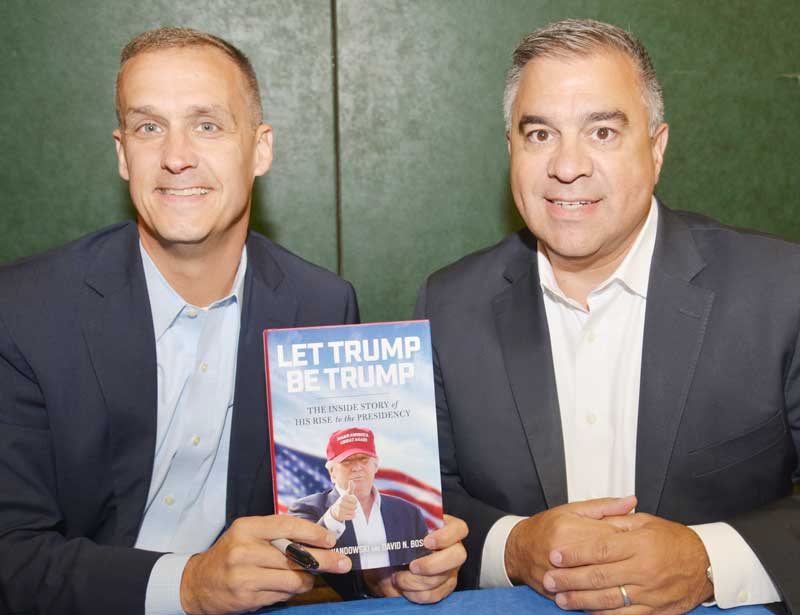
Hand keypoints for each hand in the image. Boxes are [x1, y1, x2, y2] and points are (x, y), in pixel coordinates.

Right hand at [179, 515, 351, 613]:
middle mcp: (244, 549)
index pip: (287, 526)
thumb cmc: (231, 554)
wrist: (198, 583)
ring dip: (307, 580)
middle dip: (324, 561)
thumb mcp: (248, 535)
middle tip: (343, 563)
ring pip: (292, 578)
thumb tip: (317, 540)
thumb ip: (277, 534)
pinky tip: (286, 587)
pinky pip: (282, 595)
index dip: (313, 533)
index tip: (331, 540)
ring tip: (308, 578)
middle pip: (295, 556)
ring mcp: (244, 575)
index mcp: (247, 528)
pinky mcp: (246, 596)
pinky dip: (290, 592)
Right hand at [329, 480, 357, 521]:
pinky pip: (351, 516)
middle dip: (354, 506)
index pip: (355, 500)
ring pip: (353, 512)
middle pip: (355, 506)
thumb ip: (350, 488)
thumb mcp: (347, 494)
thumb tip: (351, 481)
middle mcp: (341, 503)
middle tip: (350, 506)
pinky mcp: (341, 516)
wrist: (335, 510)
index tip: (351, 501)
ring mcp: (340, 510)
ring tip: (348, 509)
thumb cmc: (344, 501)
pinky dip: (351, 516)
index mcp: (343, 497)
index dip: (355, 501)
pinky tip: (348, 514)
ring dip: (352, 511)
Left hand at [362, 514, 467, 603]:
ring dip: (417, 582)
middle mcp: (451, 548)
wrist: (383, 567)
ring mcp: (450, 569)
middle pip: (457, 556)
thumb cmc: (390, 542)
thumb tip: (371, 504)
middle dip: (433, 564)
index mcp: (444, 528)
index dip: (446, 535)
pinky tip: (404, 588)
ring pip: (443, 579)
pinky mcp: (443, 588)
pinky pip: (435, 595)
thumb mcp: (390, 526)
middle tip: (412, 566)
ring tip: (398, 578)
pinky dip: (417, 594)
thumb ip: (390, 515)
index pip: (459, 528)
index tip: (426, 540)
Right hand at [505, 496, 636, 595]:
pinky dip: (600, 596)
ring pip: (597, 582)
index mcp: (569, 530)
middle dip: (626, 561)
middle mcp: (563, 553)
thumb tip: (630, 501)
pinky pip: (585, 597)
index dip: (630, 539)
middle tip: (641, 561)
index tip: (644, 540)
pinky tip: (614, 595)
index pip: (609, 535)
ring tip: (631, 579)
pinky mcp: (557, 591)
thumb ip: (604, 507)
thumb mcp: (572, 510)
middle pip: (605, 561)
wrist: (518, 549)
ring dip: (616, 582)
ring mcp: (559, 575)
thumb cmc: (545, 527)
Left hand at [543, 513, 712, 614]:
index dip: (575, 554)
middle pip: (599, 576)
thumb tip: (593, 521)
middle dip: (570, 579)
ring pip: (608, 599)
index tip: (556, 556)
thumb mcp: (647, 522)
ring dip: (581, 601)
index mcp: (639, 544)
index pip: (599, 549)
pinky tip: (587, 612)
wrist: (706, 565)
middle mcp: (643, 569)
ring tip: (561, 599)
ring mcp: (649, 593)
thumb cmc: (675, 541)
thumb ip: (618, 521)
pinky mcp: (654, 610)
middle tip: (549, 580)